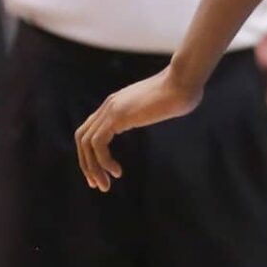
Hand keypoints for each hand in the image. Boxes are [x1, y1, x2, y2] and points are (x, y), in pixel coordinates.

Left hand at [75, 68, 203, 190]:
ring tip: (105, 185)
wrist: (184, 81)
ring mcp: (111, 110)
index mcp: (116, 104)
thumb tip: (170, 114)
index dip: (91, 154)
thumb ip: (155, 112)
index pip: (90, 130)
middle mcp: (109, 106)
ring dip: (93, 168)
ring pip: (86, 143)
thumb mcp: (162, 106)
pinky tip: (117, 172)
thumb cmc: (182, 92)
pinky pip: (98, 144)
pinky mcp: (117, 117)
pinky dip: (104, 161)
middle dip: (87, 164)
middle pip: (82, 138)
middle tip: (98, 185)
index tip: (102, 174)